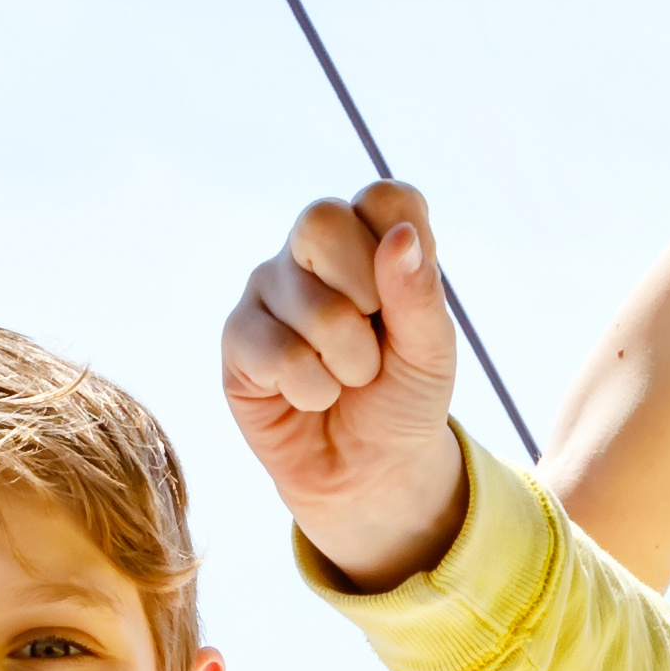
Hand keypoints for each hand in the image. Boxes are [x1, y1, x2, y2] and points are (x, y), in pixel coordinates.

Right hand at [224, 182, 476, 585]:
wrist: (371, 471)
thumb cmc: (404, 399)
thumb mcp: (432, 352)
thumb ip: (419, 293)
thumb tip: (401, 236)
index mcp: (368, 237)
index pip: (384, 198)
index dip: (402, 250)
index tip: (406, 301)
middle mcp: (311, 251)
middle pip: (321, 221)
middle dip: (366, 297)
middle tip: (376, 340)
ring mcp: (268, 289)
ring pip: (310, 304)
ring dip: (349, 362)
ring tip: (347, 381)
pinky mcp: (237, 337)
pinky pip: (275, 352)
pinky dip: (311, 389)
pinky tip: (311, 397)